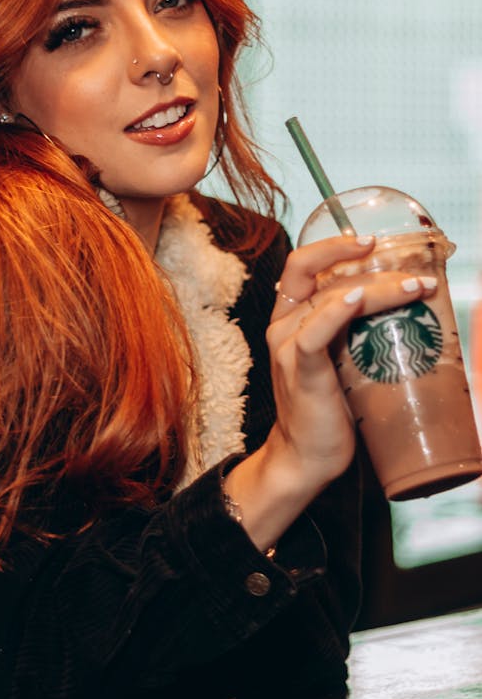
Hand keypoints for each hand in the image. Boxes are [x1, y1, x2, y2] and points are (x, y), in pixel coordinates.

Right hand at [226, 233, 436, 548]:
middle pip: (320, 277)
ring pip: (327, 299)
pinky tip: (356, 298)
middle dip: (371, 267)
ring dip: (376, 288)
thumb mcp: (341, 360)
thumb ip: (355, 332)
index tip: (371, 241)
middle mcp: (282, 327)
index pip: (301, 266)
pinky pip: (314, 333)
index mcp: (289, 319)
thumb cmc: (329, 411)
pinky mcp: (300, 371)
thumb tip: (406, 309)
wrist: (306, 457)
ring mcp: (287, 348)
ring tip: (415, 288)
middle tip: (416, 273)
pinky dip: (336, 311)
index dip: (332, 247)